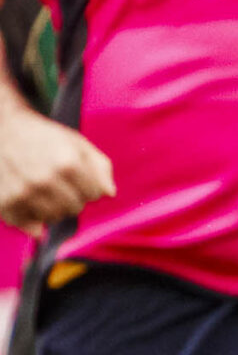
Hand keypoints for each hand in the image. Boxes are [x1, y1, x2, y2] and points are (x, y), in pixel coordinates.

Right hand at [0, 111, 111, 229]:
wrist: (0, 128)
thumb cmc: (40, 135)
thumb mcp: (76, 142)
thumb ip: (100, 166)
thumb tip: (109, 193)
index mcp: (68, 164)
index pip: (94, 194)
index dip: (87, 185)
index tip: (75, 176)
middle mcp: (46, 181)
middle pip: (75, 208)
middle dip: (71, 196)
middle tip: (56, 181)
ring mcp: (24, 193)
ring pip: (54, 218)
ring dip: (53, 207)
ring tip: (42, 188)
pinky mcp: (6, 203)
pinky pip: (31, 225)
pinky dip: (33, 216)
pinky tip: (29, 198)